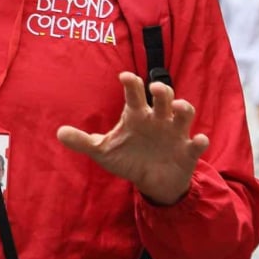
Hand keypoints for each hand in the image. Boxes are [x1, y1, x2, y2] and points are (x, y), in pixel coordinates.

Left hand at [57, 72, 207, 206]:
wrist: (152, 182)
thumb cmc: (129, 158)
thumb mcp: (104, 151)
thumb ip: (83, 141)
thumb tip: (58, 132)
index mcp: (137, 115)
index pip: (135, 93)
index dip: (131, 83)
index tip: (124, 77)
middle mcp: (158, 119)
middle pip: (164, 96)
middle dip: (162, 90)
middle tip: (154, 88)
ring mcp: (175, 133)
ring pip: (184, 113)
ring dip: (183, 107)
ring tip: (177, 107)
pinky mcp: (187, 151)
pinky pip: (197, 143)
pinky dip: (199, 141)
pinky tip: (198, 140)